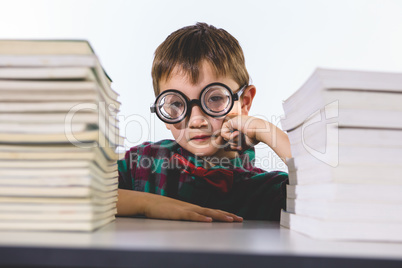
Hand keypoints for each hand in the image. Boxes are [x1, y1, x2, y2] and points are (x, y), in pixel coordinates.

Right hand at [117, 189, 242, 221]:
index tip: (236, 218)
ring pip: (206, 213)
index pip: (212, 211)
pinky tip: (208, 220)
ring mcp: (185, 209)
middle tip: (240, 219)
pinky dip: (200, 218)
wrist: (148, 202)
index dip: (225, 214)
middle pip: (213, 211)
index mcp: (193, 208)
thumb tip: (197, 221)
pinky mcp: (178, 213)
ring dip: (219, 216)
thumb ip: (188, 216)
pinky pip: (191, 216)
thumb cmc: (162, 209)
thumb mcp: (178, 213)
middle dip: (227, 215)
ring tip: (230, 219)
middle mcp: (192, 207)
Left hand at [220, 115, 266, 151]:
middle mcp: (236, 126)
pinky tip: (238, 133)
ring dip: (234, 140)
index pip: (231, 140)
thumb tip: (225, 149)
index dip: (234, 145)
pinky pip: (223, 133)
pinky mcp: (230, 121)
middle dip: (234, 143)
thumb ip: (234, 146)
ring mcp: (233, 123)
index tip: (240, 147)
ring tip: (242, 135)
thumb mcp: (243, 144)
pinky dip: (230, 137)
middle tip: (242, 140)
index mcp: (240, 130)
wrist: (259, 130)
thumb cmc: (255, 137)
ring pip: (225, 138)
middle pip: (227, 140)